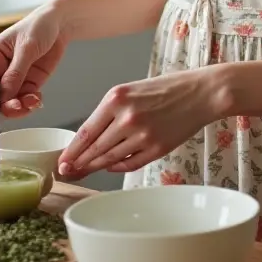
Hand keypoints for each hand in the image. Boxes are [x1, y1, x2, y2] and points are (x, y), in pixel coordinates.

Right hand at [0, 4, 69, 128]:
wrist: (61, 23)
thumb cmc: (39, 26)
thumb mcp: (27, 47)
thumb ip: (15, 73)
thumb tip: (4, 96)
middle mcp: (0, 70)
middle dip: (5, 107)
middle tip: (19, 107)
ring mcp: (15, 78)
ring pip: (9, 102)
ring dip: (20, 107)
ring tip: (33, 101)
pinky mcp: (29, 82)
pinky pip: (24, 100)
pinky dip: (30, 103)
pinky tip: (38, 98)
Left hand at [58, 68, 220, 177]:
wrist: (200, 92)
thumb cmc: (166, 89)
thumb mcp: (131, 91)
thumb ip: (110, 112)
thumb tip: (88, 137)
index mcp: (116, 99)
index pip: (85, 132)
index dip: (71, 151)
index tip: (61, 162)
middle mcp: (126, 118)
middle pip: (95, 149)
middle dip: (79, 163)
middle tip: (66, 172)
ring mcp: (142, 136)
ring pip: (110, 159)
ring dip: (95, 167)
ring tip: (83, 172)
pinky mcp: (156, 149)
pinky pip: (129, 164)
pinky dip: (117, 167)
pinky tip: (110, 167)